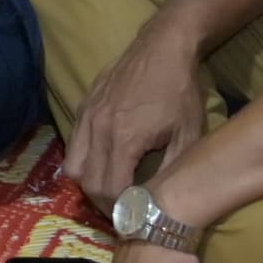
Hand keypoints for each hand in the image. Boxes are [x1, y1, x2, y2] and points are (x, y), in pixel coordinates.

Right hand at [65, 30, 209, 198]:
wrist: (163, 47)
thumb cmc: (181, 92)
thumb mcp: (189, 135)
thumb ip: (171, 170)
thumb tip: (160, 201)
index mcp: (125, 139)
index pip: (110, 190)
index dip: (122, 210)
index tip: (136, 216)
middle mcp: (98, 129)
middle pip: (87, 183)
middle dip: (104, 203)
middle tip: (124, 208)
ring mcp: (86, 116)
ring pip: (73, 166)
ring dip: (89, 183)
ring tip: (110, 187)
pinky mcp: (83, 106)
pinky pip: (73, 144)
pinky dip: (84, 160)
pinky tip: (104, 160)